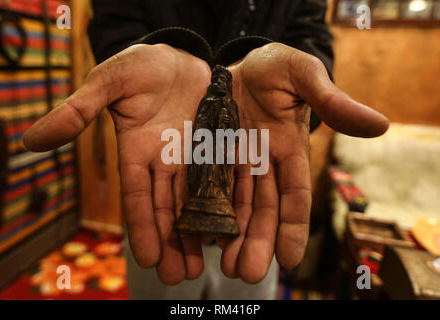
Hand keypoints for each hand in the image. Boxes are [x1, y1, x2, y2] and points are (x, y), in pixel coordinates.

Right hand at [23, 44, 211, 283]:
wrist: (180, 53)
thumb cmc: (142, 64)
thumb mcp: (110, 82)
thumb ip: (79, 110)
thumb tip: (29, 140)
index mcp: (137, 151)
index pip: (137, 196)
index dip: (142, 226)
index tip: (147, 259)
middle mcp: (165, 161)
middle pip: (168, 207)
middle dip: (172, 242)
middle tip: (180, 277)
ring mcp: (193, 155)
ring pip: (195, 200)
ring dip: (198, 232)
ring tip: (205, 264)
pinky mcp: (218, 144)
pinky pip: (224, 176)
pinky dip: (227, 201)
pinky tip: (232, 227)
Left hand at [219, 43, 388, 282]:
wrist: (235, 63)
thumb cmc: (275, 66)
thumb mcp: (302, 75)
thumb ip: (331, 101)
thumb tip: (380, 125)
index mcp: (288, 149)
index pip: (295, 195)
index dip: (293, 226)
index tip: (290, 259)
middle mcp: (262, 163)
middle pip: (263, 209)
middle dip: (257, 241)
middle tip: (246, 273)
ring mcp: (234, 161)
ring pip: (235, 205)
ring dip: (231, 236)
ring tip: (225, 265)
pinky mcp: (207, 155)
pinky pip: (206, 187)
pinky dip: (205, 211)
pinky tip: (200, 234)